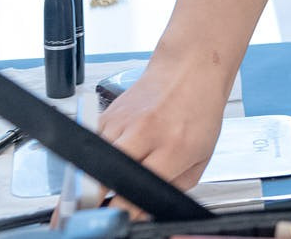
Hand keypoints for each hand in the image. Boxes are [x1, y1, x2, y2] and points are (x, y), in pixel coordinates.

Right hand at [94, 46, 233, 201]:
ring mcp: (121, 123)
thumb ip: (172, 187)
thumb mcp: (200, 156)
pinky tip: (107, 160)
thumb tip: (143, 212)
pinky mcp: (105, 116)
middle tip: (89, 212)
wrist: (189, 69)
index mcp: (173, 147)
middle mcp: (144, 133)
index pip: (134, 191)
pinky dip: (94, 160)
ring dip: (89, 182)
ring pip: (90, 165)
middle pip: (102, 178)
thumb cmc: (199, 111)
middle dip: (91, 201)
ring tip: (94, 191)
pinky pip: (91, 148)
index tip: (115, 220)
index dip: (120, 212)